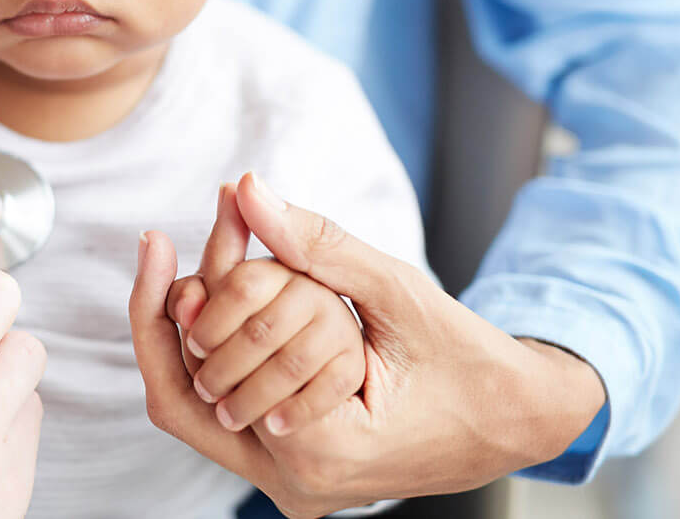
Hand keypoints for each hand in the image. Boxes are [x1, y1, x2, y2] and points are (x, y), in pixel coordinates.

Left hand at [130, 172, 605, 518]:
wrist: (522, 419)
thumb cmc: (467, 356)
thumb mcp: (394, 289)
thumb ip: (315, 243)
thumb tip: (244, 191)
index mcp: (320, 450)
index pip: (197, 375)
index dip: (169, 304)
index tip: (157, 239)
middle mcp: (297, 484)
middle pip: (184, 396)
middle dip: (178, 314)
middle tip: (172, 248)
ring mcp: (295, 488)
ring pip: (201, 407)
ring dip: (198, 335)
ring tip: (206, 270)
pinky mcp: (299, 474)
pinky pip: (231, 415)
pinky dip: (225, 357)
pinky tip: (228, 306)